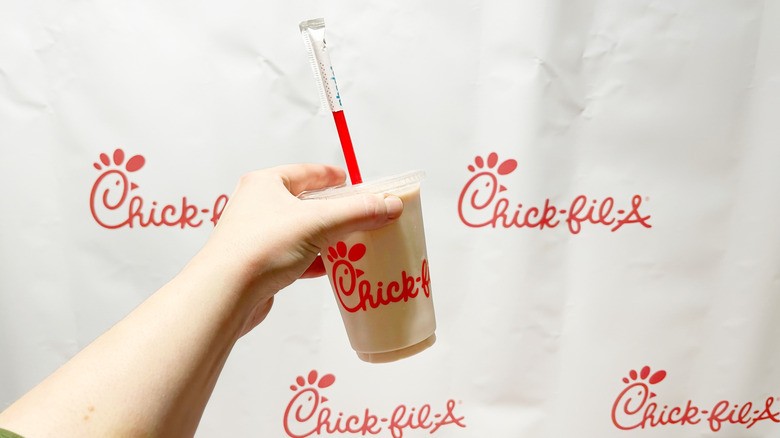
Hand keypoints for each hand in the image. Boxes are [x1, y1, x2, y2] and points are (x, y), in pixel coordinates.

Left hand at [191, 164, 402, 334]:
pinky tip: (332, 268)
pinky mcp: (260, 265)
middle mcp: (257, 206)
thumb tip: (389, 205)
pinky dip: (315, 260)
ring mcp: (257, 236)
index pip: (305, 172)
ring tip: (353, 241)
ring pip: (301, 232)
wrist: (226, 294)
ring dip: (327, 237)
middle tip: (360, 214)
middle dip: (334, 210)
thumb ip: (357, 212)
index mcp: (265, 184)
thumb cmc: (260, 248)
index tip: (351, 180)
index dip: (331, 176)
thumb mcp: (318, 223)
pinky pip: (295, 256)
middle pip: (305, 203)